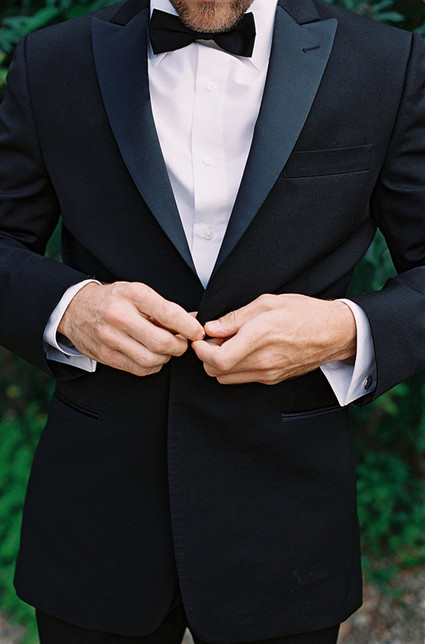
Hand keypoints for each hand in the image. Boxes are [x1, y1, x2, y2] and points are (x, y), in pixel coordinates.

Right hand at [58, 281, 203, 375]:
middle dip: (179, 346)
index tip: (197, 332)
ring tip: (166, 349)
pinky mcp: (105, 356)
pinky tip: (152, 357)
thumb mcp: (137, 292)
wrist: (75, 308)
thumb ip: (165, 307)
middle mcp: (120, 316)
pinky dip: (153, 366)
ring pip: (151, 360)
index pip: (169, 314)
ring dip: (166, 358)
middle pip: (161, 342)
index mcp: (133, 295)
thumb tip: (193, 320)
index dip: (189, 327)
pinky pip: (139, 369)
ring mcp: (110, 338)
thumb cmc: (113, 299)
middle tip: (182, 343)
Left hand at [192, 294, 355, 384]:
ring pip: (226, 378)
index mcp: (258, 336)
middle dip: (206, 356)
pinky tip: (241, 351)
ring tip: (227, 344)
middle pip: (216, 371)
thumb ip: (235, 317)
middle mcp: (262, 360)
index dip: (201, 351)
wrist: (333, 333)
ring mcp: (268, 373)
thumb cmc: (304, 313)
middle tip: (211, 339)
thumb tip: (212, 327)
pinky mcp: (272, 379)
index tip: (199, 340)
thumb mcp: (267, 303)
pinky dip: (234, 368)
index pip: (217, 359)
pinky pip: (242, 378)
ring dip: (219, 364)